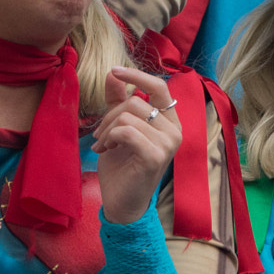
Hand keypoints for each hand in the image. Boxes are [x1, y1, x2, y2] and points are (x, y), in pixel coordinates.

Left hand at [91, 67, 182, 224]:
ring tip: (103, 144)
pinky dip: (110, 137)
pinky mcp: (155, 156)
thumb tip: (112, 73)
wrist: (120, 203)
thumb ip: (117, 101)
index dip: (136, 75)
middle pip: (136, 101)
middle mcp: (174, 131)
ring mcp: (167, 144)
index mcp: (169, 122)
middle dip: (110, 115)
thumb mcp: (117, 128)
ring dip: (107, 129)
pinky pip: (126, 131)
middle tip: (99, 134)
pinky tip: (105, 150)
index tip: (114, 70)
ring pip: (128, 116)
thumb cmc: (121, 166)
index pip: (159, 86)